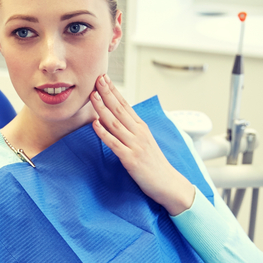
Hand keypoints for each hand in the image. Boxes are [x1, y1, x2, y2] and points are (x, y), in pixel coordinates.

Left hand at [90, 74, 194, 215]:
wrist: (169, 184)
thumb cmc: (155, 164)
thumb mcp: (144, 142)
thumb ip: (132, 130)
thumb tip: (115, 119)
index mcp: (142, 127)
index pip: (125, 105)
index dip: (114, 91)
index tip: (104, 79)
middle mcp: (139, 133)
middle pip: (120, 109)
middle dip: (107, 93)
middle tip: (98, 79)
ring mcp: (135, 145)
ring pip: (115, 123)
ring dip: (102, 108)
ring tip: (93, 96)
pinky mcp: (131, 159)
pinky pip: (114, 143)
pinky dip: (104, 133)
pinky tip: (95, 124)